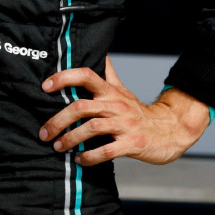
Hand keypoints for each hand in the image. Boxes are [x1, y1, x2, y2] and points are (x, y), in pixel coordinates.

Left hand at [38, 56, 210, 165]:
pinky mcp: (132, 144)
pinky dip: (89, 156)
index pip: (86, 75)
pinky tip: (80, 159)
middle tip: (44, 133)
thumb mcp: (123, 91)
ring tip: (58, 147)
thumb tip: (100, 55)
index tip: (45, 86)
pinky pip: (106, 151)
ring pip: (91, 128)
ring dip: (70, 139)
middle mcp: (116, 105)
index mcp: (111, 92)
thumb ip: (109, 75)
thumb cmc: (140, 112)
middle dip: (58, 120)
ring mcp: (124, 125)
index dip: (64, 77)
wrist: (170, 131)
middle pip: (81, 106)